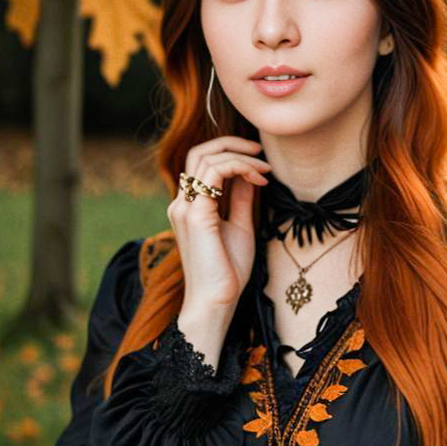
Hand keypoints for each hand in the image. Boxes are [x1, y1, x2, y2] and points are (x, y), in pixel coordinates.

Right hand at [167, 136, 270, 310]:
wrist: (218, 301)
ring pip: (207, 158)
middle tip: (261, 152)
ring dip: (242, 158)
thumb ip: (241, 199)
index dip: (231, 154)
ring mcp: (185, 207)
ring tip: (265, 170)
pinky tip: (259, 180)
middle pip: (200, 152)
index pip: (202, 163)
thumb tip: (249, 175)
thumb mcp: (240, 226)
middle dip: (233, 144)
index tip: (260, 164)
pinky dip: (240, 168)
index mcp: (190, 206)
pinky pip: (215, 173)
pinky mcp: (196, 214)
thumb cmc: (228, 271)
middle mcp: (182, 203)